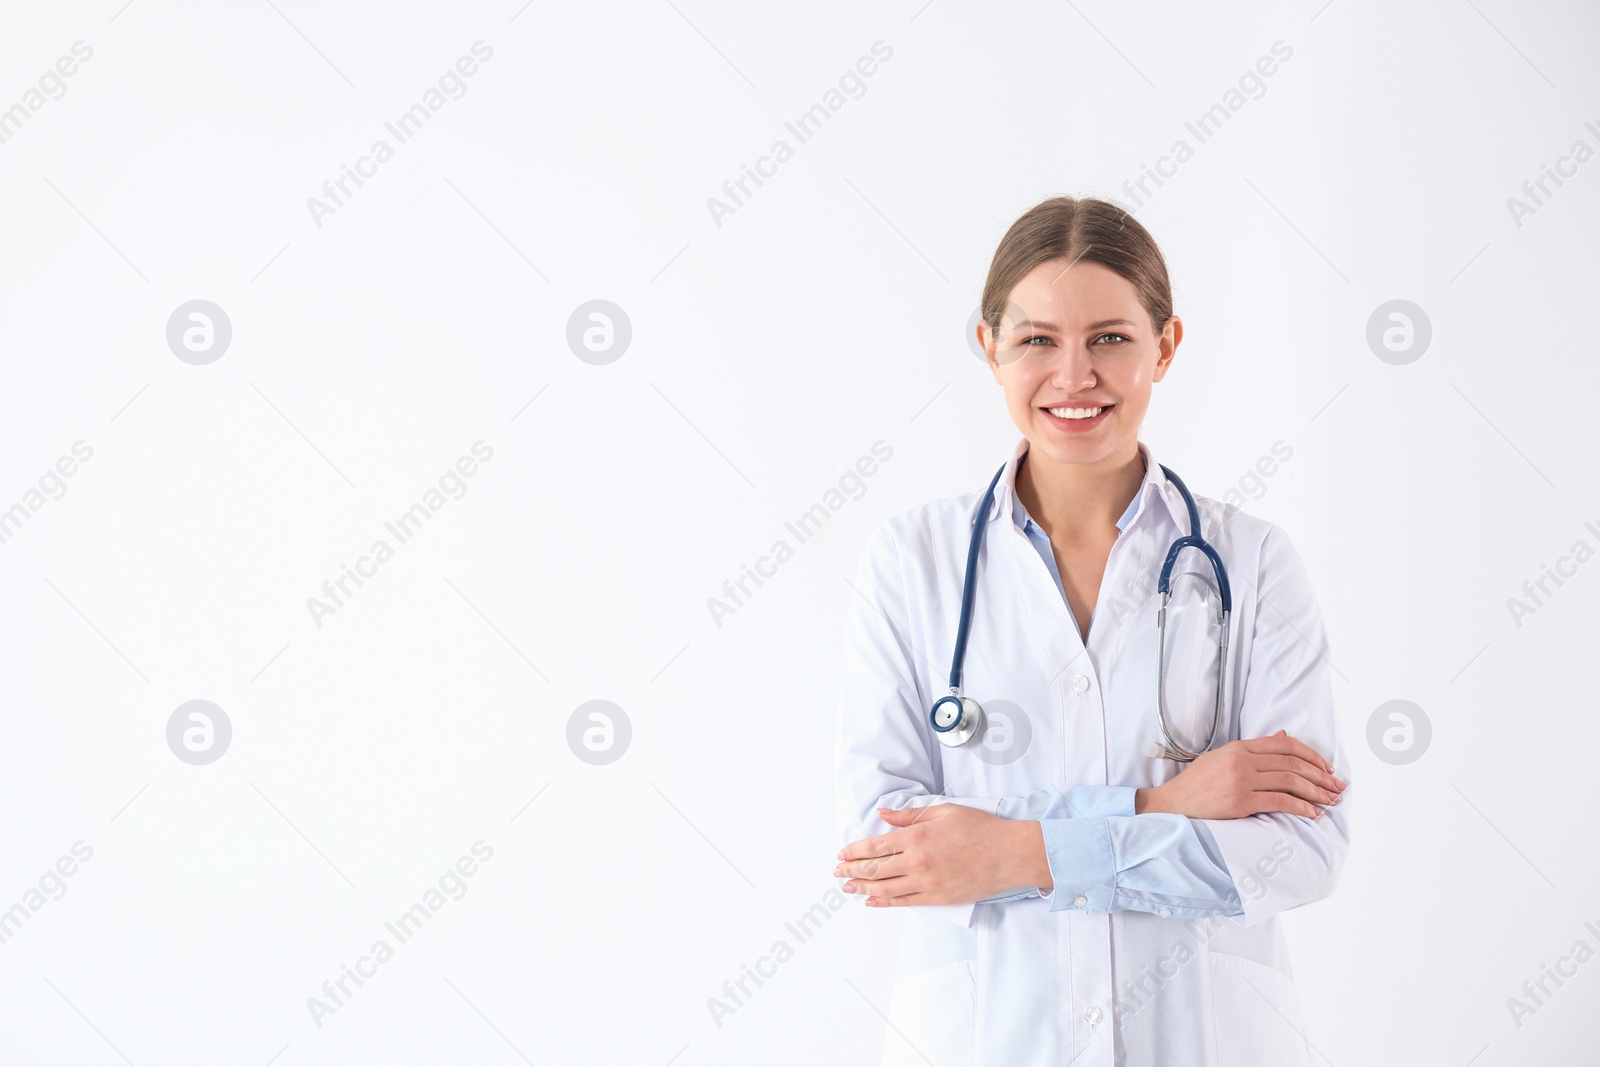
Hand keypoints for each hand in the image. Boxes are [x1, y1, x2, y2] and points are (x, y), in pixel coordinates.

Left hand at [833, 804, 1049, 906]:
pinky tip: (871, 900)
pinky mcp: (938, 898)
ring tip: (847, 887)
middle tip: (837, 871)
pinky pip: (905, 902)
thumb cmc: (980, 829)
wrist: (1009, 854)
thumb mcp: (943, 811)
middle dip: (852, 870)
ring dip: (862, 887)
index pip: (875, 847)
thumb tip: (882, 815)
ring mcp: (927, 883)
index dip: (854, 851)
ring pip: (885, 888)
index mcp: (917, 837)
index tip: (842, 853)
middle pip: (875, 869)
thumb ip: (909, 815)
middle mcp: (918, 862)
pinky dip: (884, 902)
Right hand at [1137, 729, 1346, 819]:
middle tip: (1338, 787)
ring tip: (1331, 801)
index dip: (1312, 755)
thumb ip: (1253, 749)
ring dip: (1316, 792)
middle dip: (1321, 776)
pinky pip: (1280, 802)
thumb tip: (1282, 736)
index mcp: (1239, 747)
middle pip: (1293, 763)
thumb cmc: (1197, 783)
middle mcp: (1242, 760)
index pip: (1285, 744)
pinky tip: (1314, 813)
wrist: (1173, 803)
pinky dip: (1301, 807)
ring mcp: (1241, 780)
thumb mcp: (1223, 757)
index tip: (1327, 768)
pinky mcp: (1241, 801)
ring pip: (1290, 781)